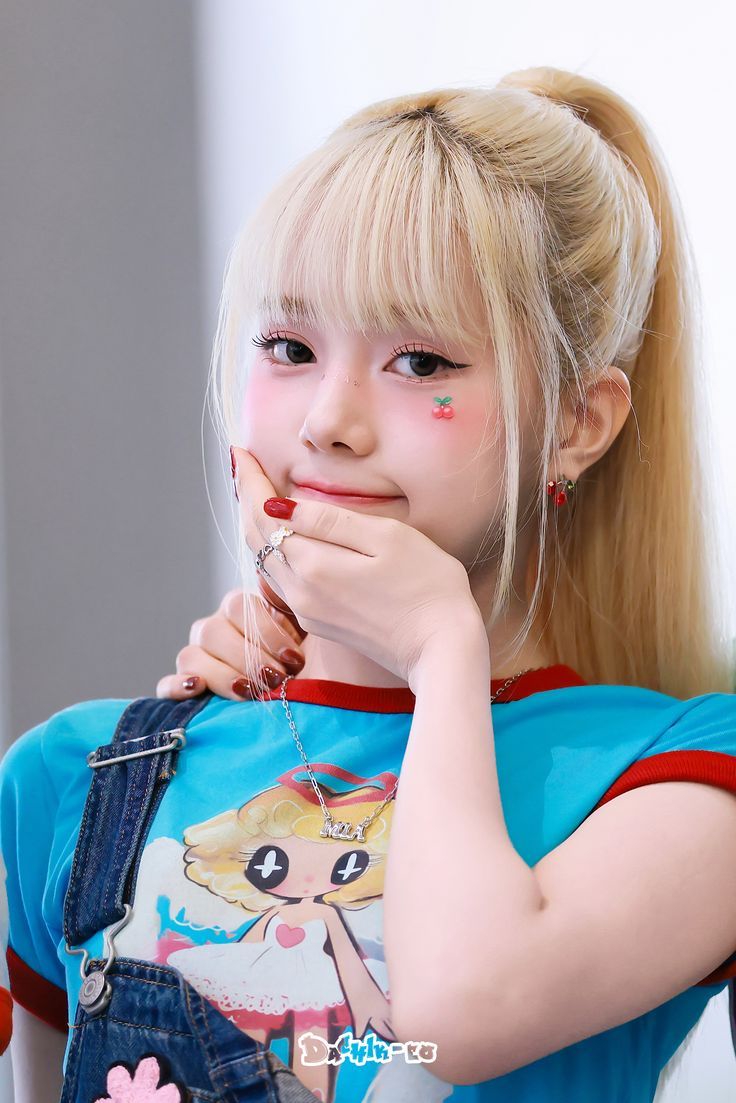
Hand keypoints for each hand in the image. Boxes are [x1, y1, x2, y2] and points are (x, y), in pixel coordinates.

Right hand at [155, 576, 307, 700]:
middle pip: (212, 631)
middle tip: (276, 679)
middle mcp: (218, 630)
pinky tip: (196, 689)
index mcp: (246, 611)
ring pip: (190, 656)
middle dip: (247, 658)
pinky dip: (177, 687)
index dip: (264, 632)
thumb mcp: (316, 630)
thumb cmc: (323, 666)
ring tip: (250, 692)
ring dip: (221, 675)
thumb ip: (291, 600)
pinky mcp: (188, 691)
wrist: (322, 705)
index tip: (294, 658)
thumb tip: (269, 575)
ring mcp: (200, 660)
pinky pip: (167, 684)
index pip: (237, 606)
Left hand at [232, 446, 479, 686]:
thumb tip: (281, 505)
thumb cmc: (428, 587)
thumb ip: (332, 521)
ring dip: (255, 525)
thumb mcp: (388, 539)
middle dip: (245, 498)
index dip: (250, 480)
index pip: (264, 513)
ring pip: (264, 560)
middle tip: (243, 464)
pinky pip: (280, 580)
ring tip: (253, 493)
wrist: (442, 650)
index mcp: (314, 565)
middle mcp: (300, 591)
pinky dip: (271, 550)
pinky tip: (279, 535)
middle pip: (255, 538)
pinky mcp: (319, 622)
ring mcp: (307, 611)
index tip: (242, 451)